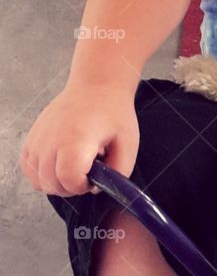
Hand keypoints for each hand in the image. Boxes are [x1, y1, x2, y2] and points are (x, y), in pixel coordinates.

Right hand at [20, 83, 139, 196]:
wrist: (96, 87)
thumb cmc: (113, 113)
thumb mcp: (128, 144)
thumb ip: (118, 173)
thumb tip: (96, 188)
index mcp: (76, 139)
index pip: (68, 179)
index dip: (83, 185)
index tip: (93, 176)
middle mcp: (51, 139)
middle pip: (52, 184)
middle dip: (71, 187)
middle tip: (87, 172)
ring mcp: (38, 138)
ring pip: (38, 181)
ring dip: (57, 182)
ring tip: (74, 166)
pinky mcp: (32, 138)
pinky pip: (29, 169)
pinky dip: (42, 174)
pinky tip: (59, 164)